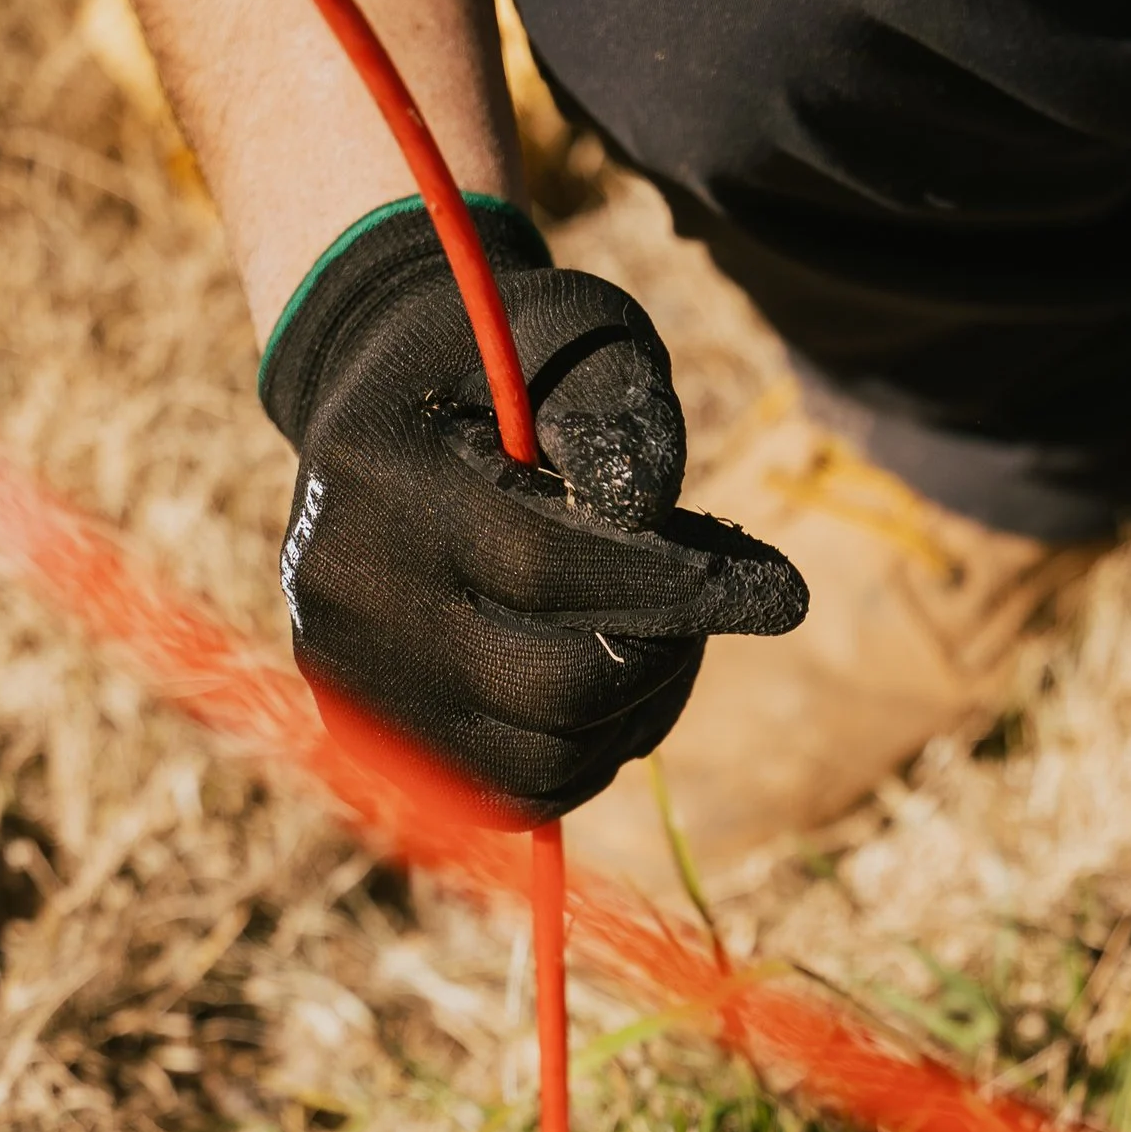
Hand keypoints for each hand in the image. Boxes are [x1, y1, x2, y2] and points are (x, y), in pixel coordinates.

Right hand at [262, 201, 807, 821]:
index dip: (685, 589)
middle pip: (548, 688)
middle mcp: (347, 590)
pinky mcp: (363, 731)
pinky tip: (614, 692)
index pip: (552, 569)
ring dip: (633, 719)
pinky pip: (502, 795)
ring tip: (664, 645)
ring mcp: (348, 673)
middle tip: (716, 613)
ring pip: (535, 768)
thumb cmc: (501, 362)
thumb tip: (647, 513)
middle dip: (663, 656)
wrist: (382, 396)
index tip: (783, 594)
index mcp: (384, 475)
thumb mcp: (571, 335)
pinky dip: (583, 760)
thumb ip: (618, 404)